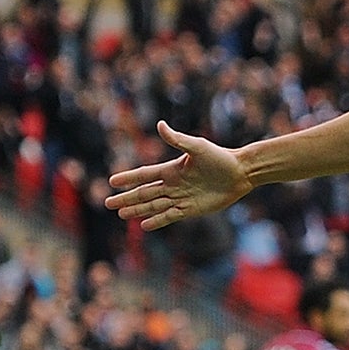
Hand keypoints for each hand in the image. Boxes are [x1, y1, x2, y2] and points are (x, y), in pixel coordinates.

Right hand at [106, 121, 251, 230]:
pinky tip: (145, 225)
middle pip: (145, 193)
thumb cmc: (220, 157)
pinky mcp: (192, 209)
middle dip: (127, 198)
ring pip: (154, 206)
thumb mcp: (198, 147)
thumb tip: (160, 125)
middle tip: (108, 203)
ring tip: (121, 215)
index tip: (112, 181)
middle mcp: (173, 184)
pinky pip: (171, 216)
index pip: (144, 175)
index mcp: (171, 169)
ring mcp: (181, 198)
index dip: (128, 178)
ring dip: (138, 210)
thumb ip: (177, 139)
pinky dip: (158, 220)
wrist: (240, 173)